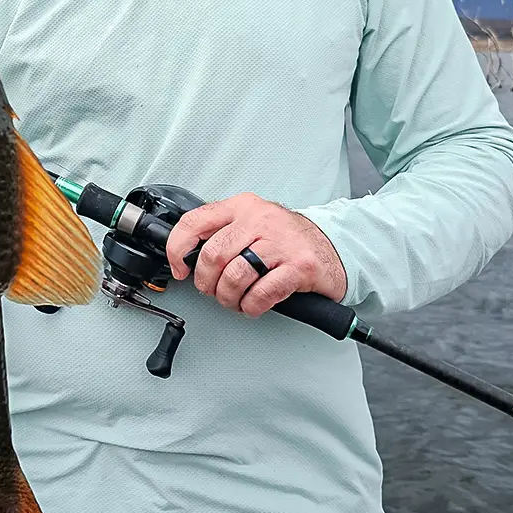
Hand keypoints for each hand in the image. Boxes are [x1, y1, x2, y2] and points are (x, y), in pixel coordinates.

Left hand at [164, 193, 347, 317]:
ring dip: (228, 297)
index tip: (180, 269)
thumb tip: (187, 258)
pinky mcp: (299, 266)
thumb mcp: (252, 224)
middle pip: (212, 255)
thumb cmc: (286, 240)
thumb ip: (222, 233)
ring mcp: (281, 242)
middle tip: (213, 291)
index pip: (195, 222)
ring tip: (235, 300)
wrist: (334, 248)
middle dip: (206, 282)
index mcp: (242, 206)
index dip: (178, 249)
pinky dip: (251, 305)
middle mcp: (260, 219)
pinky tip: (254, 304)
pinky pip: (262, 293)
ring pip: (234, 275)